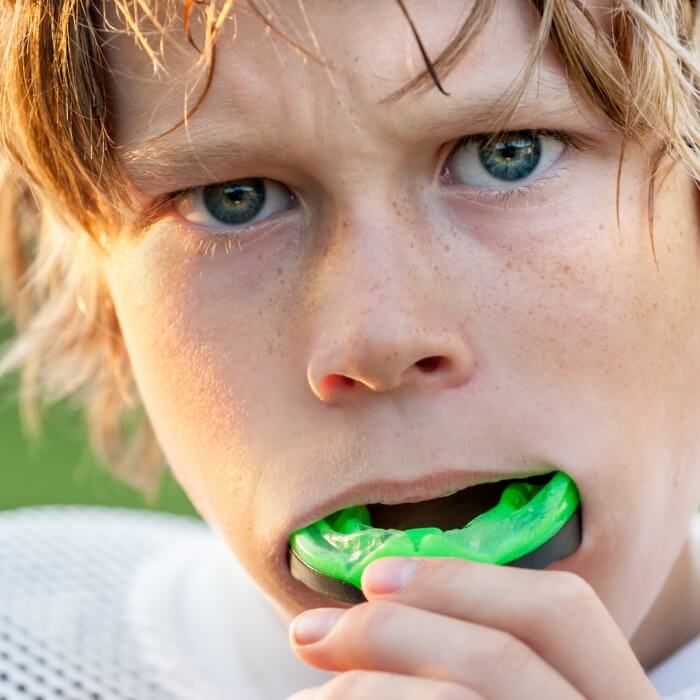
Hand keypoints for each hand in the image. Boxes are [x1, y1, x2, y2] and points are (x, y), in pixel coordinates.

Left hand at [286, 557, 660, 698]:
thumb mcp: (513, 686)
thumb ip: (474, 659)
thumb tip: (381, 596)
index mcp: (616, 698)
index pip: (563, 611)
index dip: (463, 580)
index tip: (373, 576)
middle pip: (501, 655)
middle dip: (390, 630)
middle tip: (308, 633)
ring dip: (363, 687)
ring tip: (307, 696)